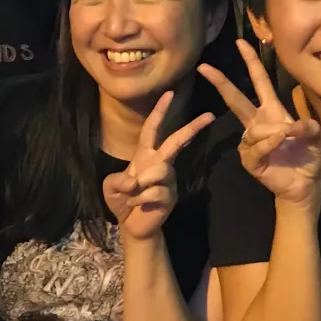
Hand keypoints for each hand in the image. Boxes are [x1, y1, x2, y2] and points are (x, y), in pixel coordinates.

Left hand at [103, 91, 214, 241]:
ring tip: (131, 195)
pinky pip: (154, 192)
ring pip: (159, 171)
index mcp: (145, 155)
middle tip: (210, 115)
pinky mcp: (170, 196)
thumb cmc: (122, 200)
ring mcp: (168, 180)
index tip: (169, 93)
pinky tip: (137, 206)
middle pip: (176, 141)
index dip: (159, 111)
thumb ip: (119, 179)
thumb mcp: (111, 186)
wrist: (132, 226)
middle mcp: (160, 164)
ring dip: (141, 184)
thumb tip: (135, 181)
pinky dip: (139, 200)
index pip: (152, 129)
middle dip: (192, 128)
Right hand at [198, 41, 320, 208]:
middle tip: (204, 67)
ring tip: (290, 138)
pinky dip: (270, 144)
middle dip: (221, 83)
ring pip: (253, 128)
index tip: (241, 42)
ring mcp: (251, 142)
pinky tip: (280, 143)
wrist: (305, 185)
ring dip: (274, 131)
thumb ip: (308, 125)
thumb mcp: (316, 136)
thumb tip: (291, 126)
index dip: (251, 62)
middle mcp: (257, 124)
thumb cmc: (308, 156)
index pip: (259, 81)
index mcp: (272, 111)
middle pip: (235, 99)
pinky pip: (255, 147)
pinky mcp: (250, 160)